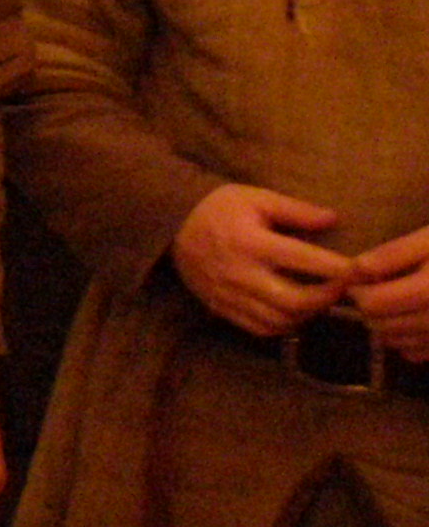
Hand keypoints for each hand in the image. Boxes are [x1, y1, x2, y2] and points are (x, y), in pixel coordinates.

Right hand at [172, 183, 353, 336]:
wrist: (170, 224)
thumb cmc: (218, 207)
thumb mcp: (255, 198)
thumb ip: (295, 210)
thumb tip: (333, 219)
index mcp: (252, 243)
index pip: (306, 262)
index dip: (338, 269)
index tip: (356, 270)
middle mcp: (241, 274)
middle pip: (296, 302)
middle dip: (327, 299)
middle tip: (341, 289)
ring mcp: (230, 295)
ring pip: (280, 321)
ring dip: (308, 315)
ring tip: (319, 300)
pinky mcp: (221, 308)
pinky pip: (260, 329)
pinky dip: (284, 325)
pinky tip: (293, 311)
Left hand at [347, 223, 428, 361]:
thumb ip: (396, 253)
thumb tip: (356, 269)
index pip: (377, 303)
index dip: (359, 292)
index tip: (356, 280)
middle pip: (385, 326)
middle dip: (370, 310)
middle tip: (369, 291)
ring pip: (399, 343)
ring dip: (386, 326)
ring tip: (390, 304)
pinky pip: (420, 354)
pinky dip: (408, 341)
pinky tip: (413, 321)